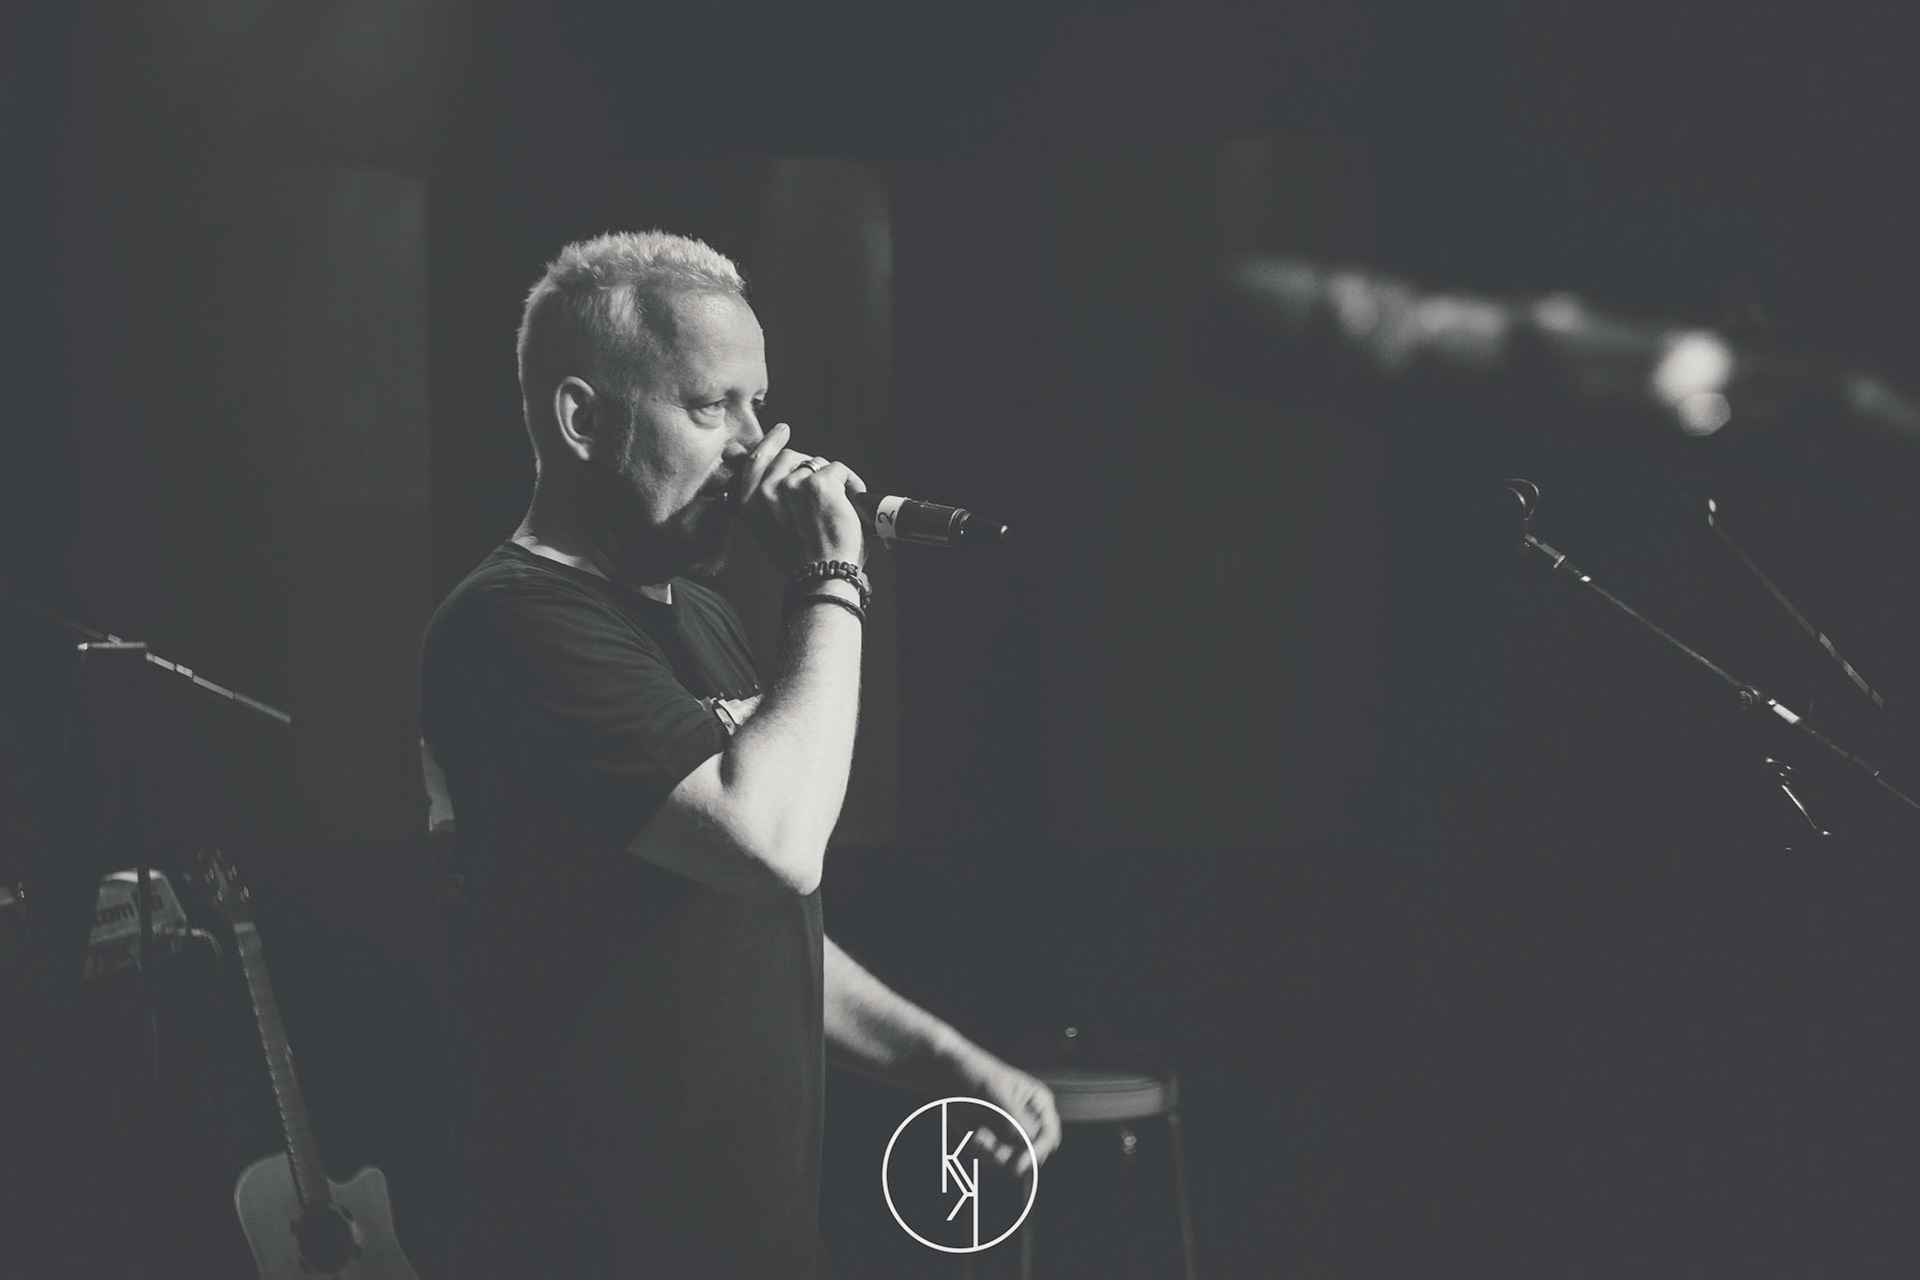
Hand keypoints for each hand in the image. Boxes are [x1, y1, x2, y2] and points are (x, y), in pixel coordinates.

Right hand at [735, 422, 866, 573]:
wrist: (821, 575)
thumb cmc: (802, 562)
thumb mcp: (770, 535)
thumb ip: (769, 508)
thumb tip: (777, 486)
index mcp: (751, 504)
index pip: (756, 461)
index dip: (770, 442)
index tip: (782, 431)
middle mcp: (768, 491)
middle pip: (790, 457)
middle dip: (808, 465)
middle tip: (824, 481)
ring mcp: (793, 484)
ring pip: (817, 463)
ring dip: (832, 480)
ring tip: (840, 505)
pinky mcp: (820, 482)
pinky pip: (839, 470)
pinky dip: (851, 484)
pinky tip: (853, 502)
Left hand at [950, 1045, 1061, 1178]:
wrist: (944, 1073)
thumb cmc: (973, 1072)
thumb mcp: (996, 1094)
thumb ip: (1014, 1119)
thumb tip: (1030, 1143)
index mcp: (1038, 1102)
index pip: (1049, 1136)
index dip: (1037, 1152)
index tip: (1019, 1163)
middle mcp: (1028, 1120)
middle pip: (1033, 1155)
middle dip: (1011, 1156)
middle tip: (992, 1147)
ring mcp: (1010, 1132)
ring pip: (1012, 1162)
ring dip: (992, 1154)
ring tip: (979, 1136)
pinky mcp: (993, 1141)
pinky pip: (993, 1161)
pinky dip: (981, 1153)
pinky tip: (974, 1134)